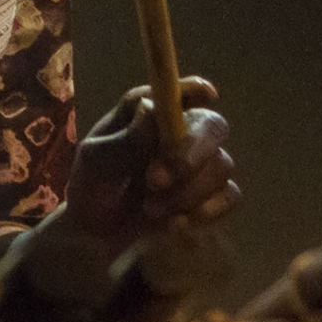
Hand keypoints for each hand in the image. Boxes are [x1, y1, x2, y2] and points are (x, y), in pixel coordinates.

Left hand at [63, 76, 238, 245]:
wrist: (97, 231)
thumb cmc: (93, 183)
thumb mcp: (97, 160)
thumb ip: (125, 140)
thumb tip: (152, 111)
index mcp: (152, 111)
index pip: (184, 91)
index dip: (198, 90)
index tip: (206, 96)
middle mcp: (182, 130)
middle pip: (214, 127)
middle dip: (190, 154)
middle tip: (154, 180)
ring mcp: (201, 162)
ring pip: (221, 166)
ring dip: (186, 192)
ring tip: (148, 208)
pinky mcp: (211, 194)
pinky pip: (228, 196)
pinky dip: (203, 212)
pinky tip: (174, 223)